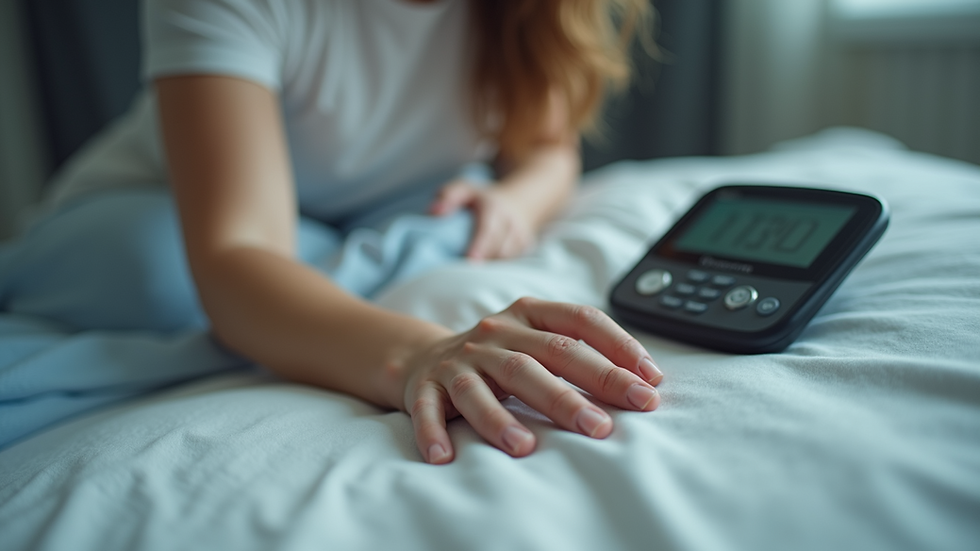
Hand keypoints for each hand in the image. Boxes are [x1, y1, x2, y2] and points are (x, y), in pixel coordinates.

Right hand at [396, 297, 663, 463]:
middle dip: (574, 392)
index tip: (650, 380)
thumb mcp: (538, 341)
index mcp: (529, 313)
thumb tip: (647, 382)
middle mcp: (496, 333)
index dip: (617, 346)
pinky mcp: (426, 386)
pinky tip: (445, 456)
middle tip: (604, 427)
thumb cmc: (501, 356)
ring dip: (501, 418)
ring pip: (483, 387)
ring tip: (524, 447)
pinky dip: (433, 431)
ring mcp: (459, 360)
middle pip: (538, 358)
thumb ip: (583, 353)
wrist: (425, 358)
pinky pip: (428, 409)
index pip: (579, 321)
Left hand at [429, 179, 535, 260]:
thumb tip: (434, 212)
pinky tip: (483, 267)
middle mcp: (511, 223)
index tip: (471, 259)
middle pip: (497, 248)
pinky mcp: (524, 249)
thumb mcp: (463, 189)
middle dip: (481, 261)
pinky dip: (495, 266)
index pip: (488, 229)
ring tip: (470, 269)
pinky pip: (509, 263)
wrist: (518, 202)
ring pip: (504, 258)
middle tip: (462, 273)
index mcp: (495, 208)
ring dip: (488, 265)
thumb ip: (448, 196)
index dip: (480, 246)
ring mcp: (520, 237)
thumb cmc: (482, 199)